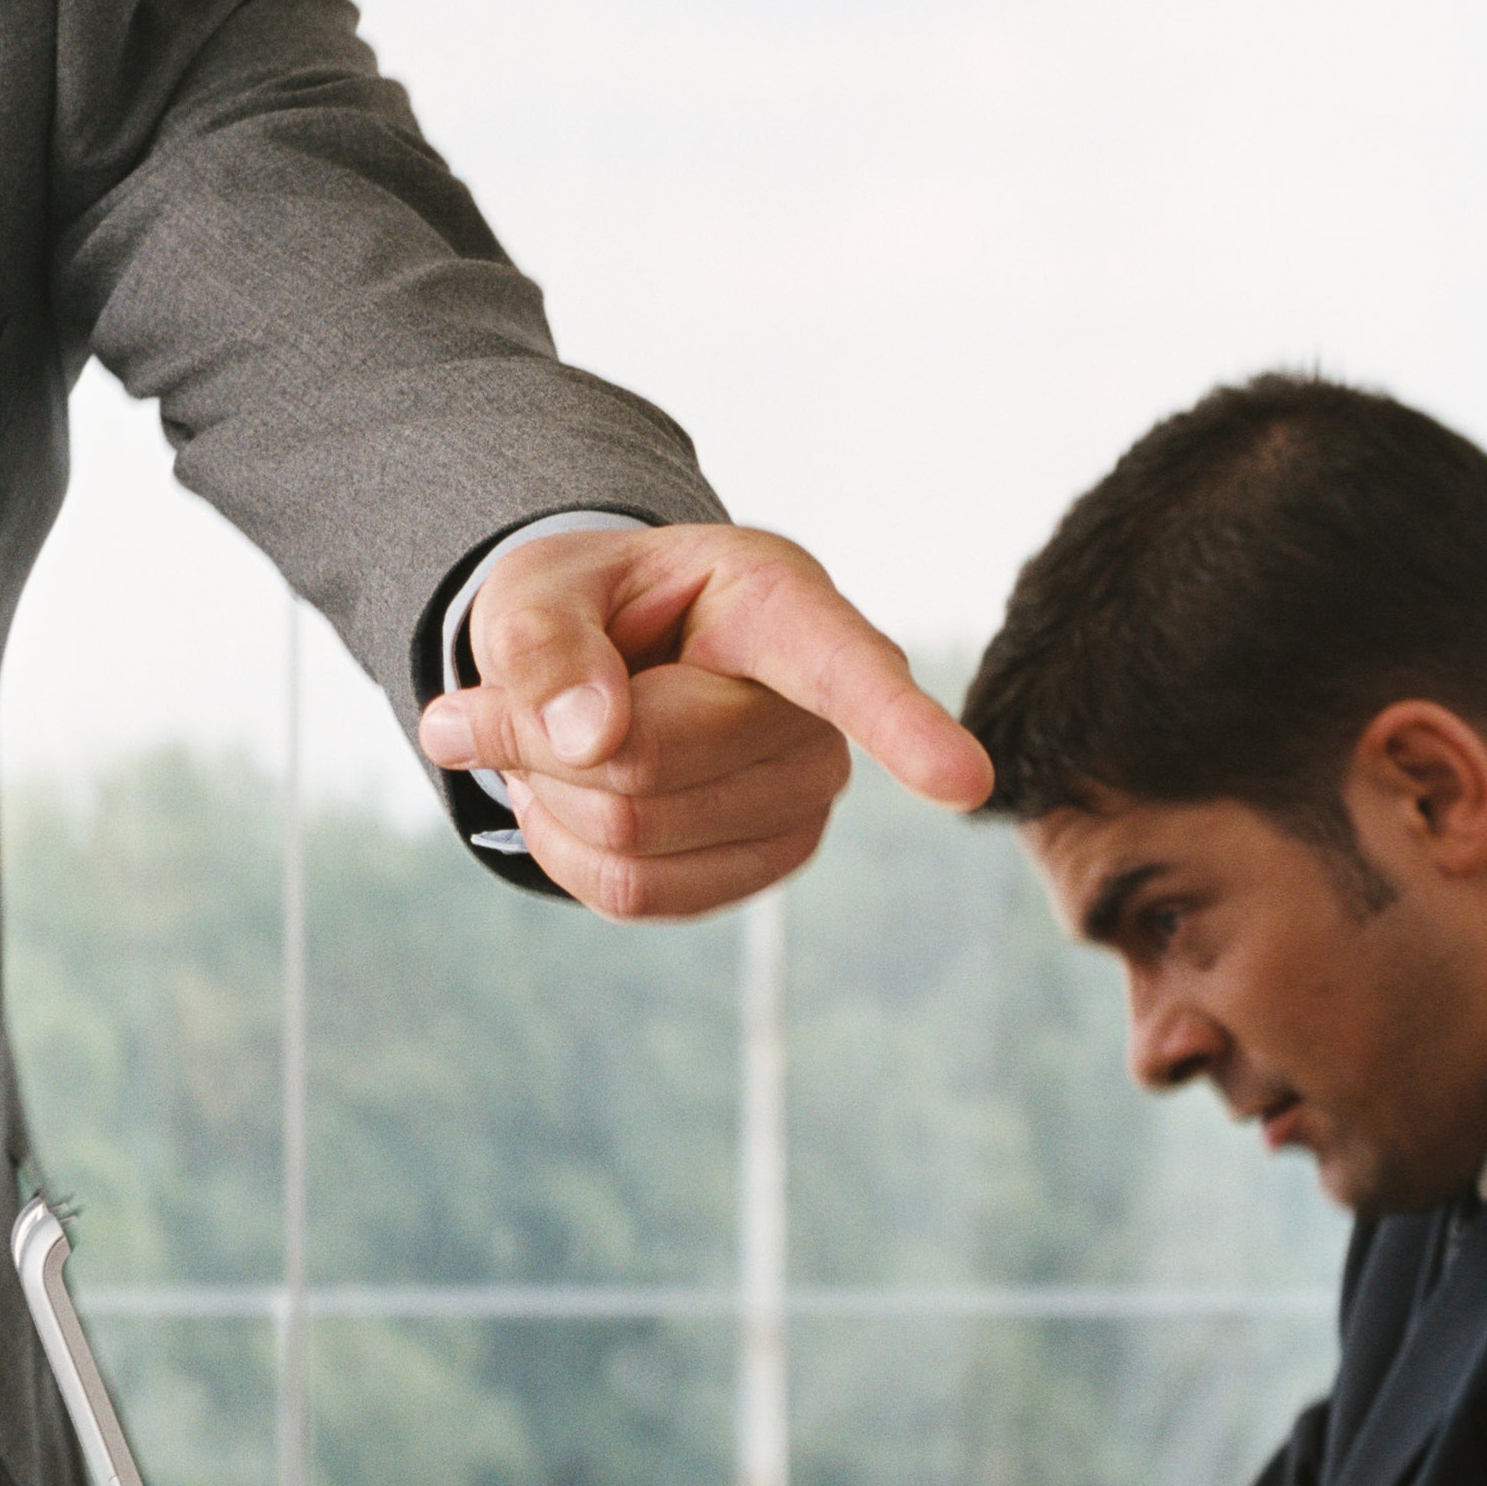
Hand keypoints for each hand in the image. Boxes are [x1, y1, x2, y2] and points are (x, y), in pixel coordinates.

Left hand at [419, 523, 992, 916]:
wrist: (601, 657)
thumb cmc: (582, 608)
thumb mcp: (535, 591)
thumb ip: (539, 644)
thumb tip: (590, 734)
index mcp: (778, 605)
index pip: (848, 672)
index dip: (902, 727)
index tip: (962, 782)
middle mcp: (814, 709)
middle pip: (651, 766)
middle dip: (545, 743)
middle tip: (524, 699)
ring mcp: (804, 795)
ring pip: (636, 841)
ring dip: (551, 797)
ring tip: (563, 739)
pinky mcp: (766, 860)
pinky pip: (636, 894)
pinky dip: (565, 849)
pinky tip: (574, 795)